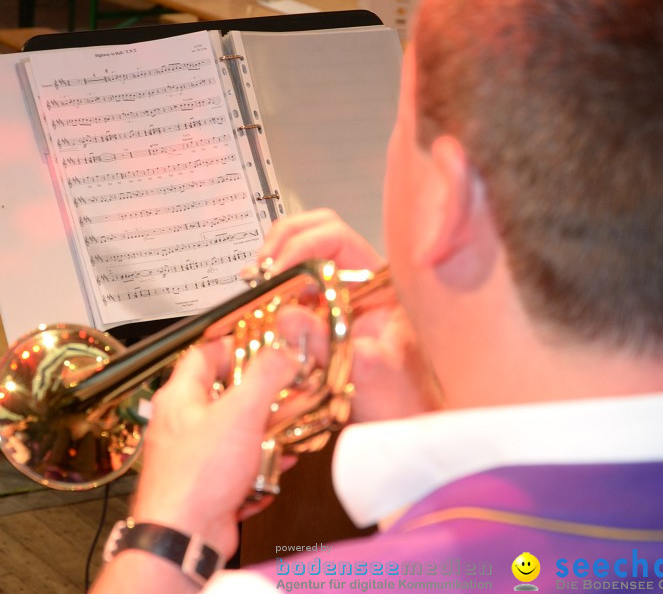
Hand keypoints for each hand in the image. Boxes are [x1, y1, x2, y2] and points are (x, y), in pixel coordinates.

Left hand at [130, 340, 300, 561]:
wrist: (184, 537)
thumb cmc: (195, 478)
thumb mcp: (240, 414)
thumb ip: (264, 377)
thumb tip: (282, 352)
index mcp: (181, 397)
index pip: (204, 354)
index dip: (235, 347)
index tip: (263, 348)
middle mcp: (181, 424)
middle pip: (223, 396)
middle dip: (259, 396)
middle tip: (283, 393)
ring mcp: (191, 456)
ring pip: (233, 434)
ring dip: (263, 435)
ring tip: (287, 432)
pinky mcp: (205, 485)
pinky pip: (236, 468)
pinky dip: (259, 468)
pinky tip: (276, 470)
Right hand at [256, 209, 439, 421]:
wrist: (406, 429)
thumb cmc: (404, 403)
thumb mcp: (366, 374)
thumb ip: (327, 344)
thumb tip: (286, 315)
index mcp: (379, 283)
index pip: (335, 237)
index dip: (301, 246)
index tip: (276, 271)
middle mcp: (357, 284)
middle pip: (314, 233)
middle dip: (280, 245)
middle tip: (259, 272)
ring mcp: (337, 299)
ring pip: (299, 259)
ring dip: (273, 267)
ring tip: (257, 289)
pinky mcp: (319, 318)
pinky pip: (290, 292)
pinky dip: (270, 294)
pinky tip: (261, 310)